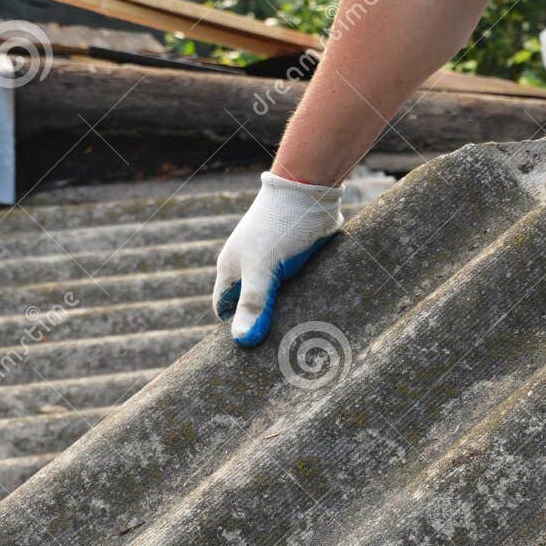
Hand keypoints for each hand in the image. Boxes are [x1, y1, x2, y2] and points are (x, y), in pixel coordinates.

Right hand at [213, 172, 343, 346]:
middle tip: (281, 353)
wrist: (310, 193)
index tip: (251, 351)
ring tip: (304, 340)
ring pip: (279, 300)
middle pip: (253, 307)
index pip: (225, 309)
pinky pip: (300, 290)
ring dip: (289, 315)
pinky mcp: (300, 264)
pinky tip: (319, 318)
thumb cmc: (279, 227)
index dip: (234, 328)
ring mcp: (276, 265)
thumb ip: (254, 303)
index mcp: (232, 270)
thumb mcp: (262, 269)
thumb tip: (242, 341)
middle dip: (263, 326)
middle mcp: (251, 268)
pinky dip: (306, 302)